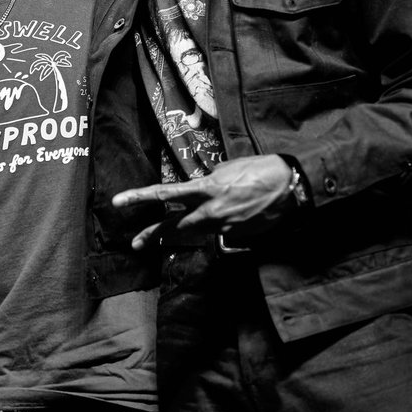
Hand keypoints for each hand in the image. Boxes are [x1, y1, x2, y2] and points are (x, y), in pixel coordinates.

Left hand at [117, 155, 294, 249]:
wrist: (292, 186)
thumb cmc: (261, 169)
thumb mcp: (228, 168)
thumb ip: (210, 179)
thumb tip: (202, 186)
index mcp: (206, 189)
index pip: (165, 195)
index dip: (140, 198)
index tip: (119, 202)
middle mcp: (211, 211)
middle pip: (175, 226)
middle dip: (153, 234)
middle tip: (135, 243)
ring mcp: (225, 227)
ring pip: (197, 230)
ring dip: (183, 232)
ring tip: (165, 239)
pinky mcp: (238, 236)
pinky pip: (221, 231)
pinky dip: (220, 225)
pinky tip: (233, 215)